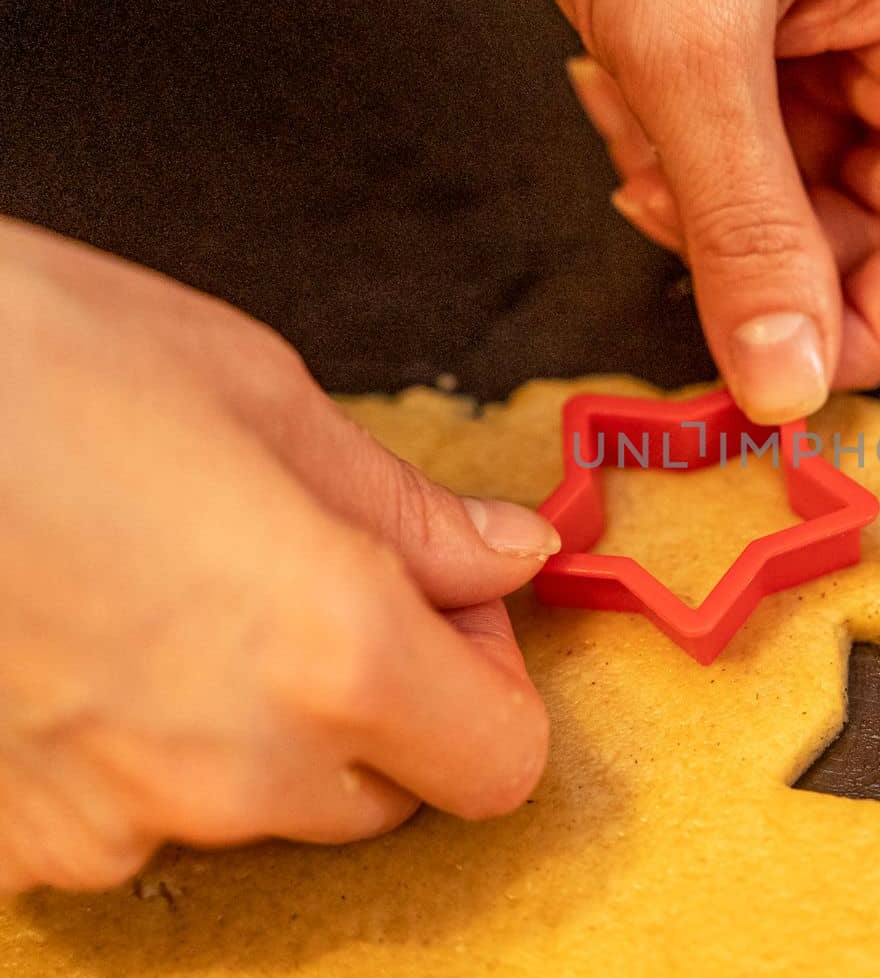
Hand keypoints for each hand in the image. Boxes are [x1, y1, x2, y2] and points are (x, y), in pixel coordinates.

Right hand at [0, 218, 557, 894]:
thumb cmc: (35, 359)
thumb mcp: (260, 398)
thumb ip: (408, 510)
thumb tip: (511, 554)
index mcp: (334, 651)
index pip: (500, 760)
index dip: (490, 683)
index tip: (447, 610)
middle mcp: (235, 768)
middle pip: (387, 791)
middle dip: (385, 700)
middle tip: (319, 579)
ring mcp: (112, 821)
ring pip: (262, 808)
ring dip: (262, 727)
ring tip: (179, 591)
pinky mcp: (14, 839)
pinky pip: (135, 819)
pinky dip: (144, 751)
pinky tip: (95, 642)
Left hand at [513, 0, 879, 422]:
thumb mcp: (685, 39)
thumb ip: (743, 225)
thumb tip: (790, 378)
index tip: (786, 370)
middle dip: (773, 248)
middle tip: (674, 220)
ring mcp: (858, 12)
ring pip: (817, 183)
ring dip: (715, 196)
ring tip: (631, 122)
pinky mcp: (790, 8)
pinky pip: (766, 129)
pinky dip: (691, 142)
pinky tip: (627, 90)